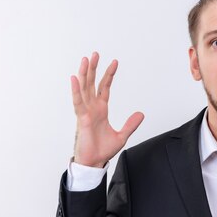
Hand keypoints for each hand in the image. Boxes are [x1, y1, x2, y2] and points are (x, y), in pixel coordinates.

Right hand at [70, 51, 143, 167]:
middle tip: (95, 54)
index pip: (104, 88)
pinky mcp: (81, 119)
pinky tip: (75, 78)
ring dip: (84, 74)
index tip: (114, 62)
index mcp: (101, 110)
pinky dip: (76, 90)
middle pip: (92, 84)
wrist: (94, 162)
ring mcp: (85, 112)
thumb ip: (131, 124)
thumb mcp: (122, 136)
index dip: (109, 75)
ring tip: (85, 60)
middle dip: (93, 69)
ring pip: (84, 89)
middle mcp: (92, 108)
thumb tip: (141, 113)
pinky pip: (78, 102)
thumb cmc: (103, 150)